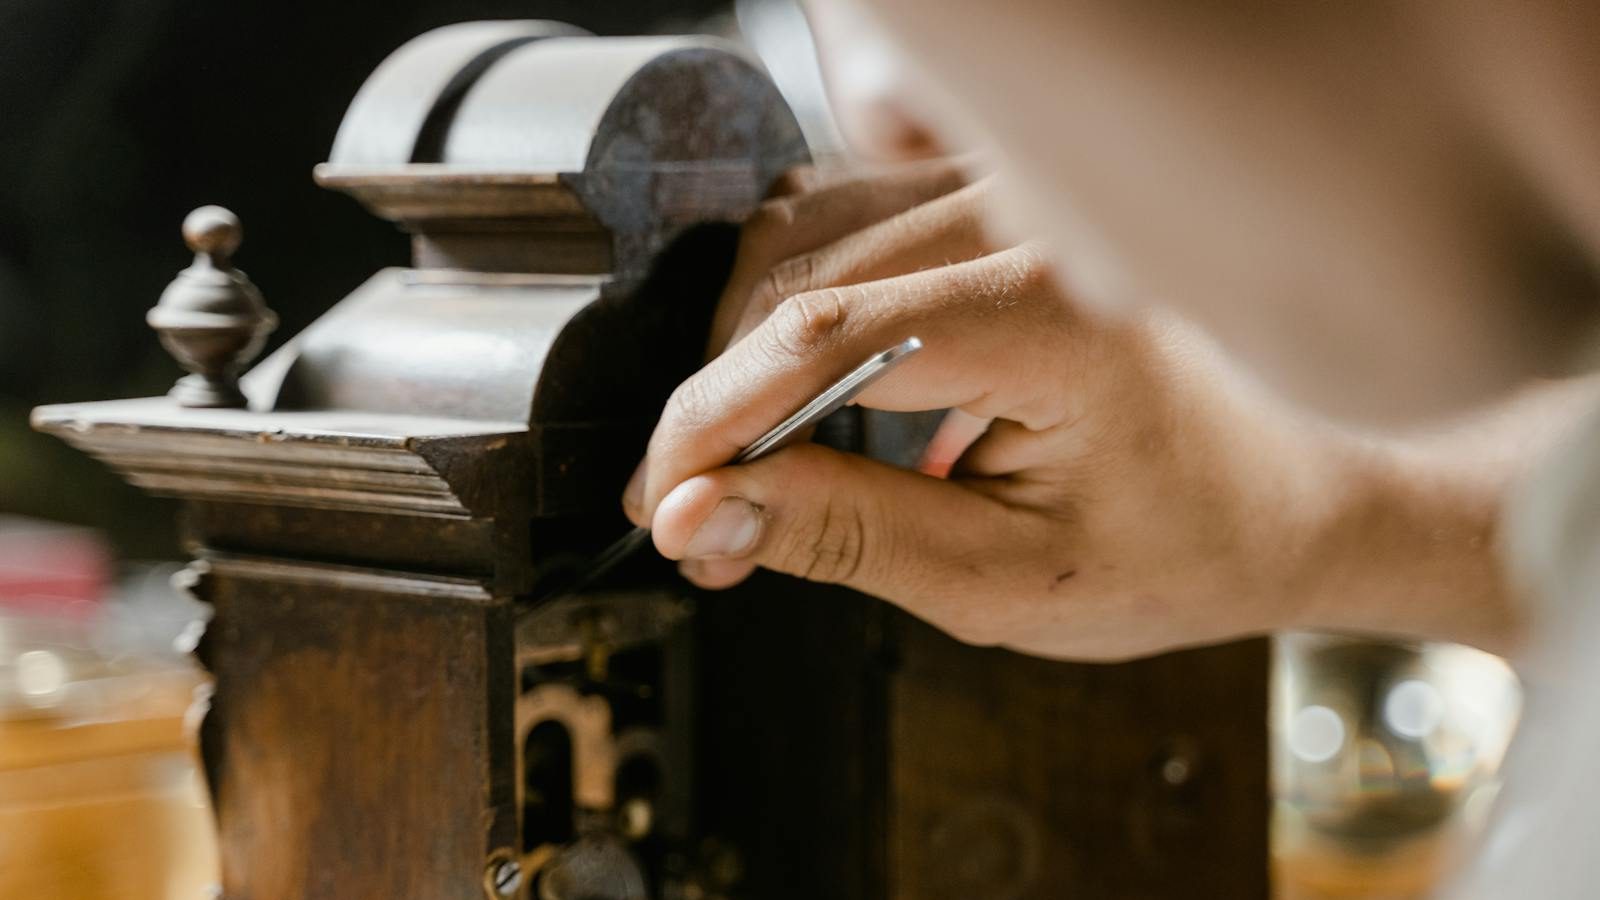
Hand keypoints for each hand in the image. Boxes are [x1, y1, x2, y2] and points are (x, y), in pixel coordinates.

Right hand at [622, 164, 1514, 660]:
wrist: (1292, 496)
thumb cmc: (1188, 544)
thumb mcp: (1007, 582)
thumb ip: (843, 534)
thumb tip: (703, 513)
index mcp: (1053, 314)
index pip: (817, 336)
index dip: (708, 424)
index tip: (660, 503)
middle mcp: (1032, 220)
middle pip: (790, 277)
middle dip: (717, 405)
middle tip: (702, 518)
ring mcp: (1013, 193)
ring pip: (798, 233)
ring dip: (744, 350)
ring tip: (749, 467)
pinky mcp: (994, 199)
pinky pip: (842, 216)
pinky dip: (790, 302)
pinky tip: (799, 387)